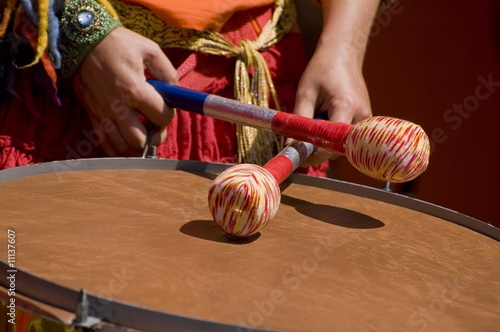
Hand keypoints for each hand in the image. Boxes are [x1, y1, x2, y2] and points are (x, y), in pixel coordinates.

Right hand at [72, 27, 177, 155]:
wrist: (82, 38)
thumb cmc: (119, 43)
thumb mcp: (150, 50)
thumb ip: (168, 73)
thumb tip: (176, 92)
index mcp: (134, 90)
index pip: (161, 117)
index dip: (168, 115)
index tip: (166, 107)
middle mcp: (117, 106)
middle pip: (140, 140)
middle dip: (154, 136)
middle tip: (155, 125)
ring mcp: (101, 113)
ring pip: (121, 147)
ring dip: (136, 145)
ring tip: (143, 134)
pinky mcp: (91, 114)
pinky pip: (104, 142)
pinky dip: (118, 148)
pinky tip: (127, 142)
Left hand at [292, 44, 371, 165]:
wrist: (343, 54)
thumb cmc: (322, 70)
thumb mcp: (305, 93)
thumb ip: (298, 121)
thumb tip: (291, 146)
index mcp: (346, 106)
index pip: (333, 141)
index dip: (315, 153)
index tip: (299, 155)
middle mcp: (361, 116)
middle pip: (337, 146)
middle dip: (317, 147)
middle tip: (300, 137)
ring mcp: (365, 119)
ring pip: (341, 143)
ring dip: (324, 139)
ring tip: (316, 117)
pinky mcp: (363, 121)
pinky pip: (345, 136)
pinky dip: (331, 133)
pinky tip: (325, 116)